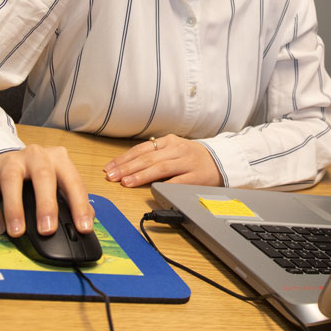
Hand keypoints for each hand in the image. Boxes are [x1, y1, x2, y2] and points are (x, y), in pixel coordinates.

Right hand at [0, 143, 93, 237]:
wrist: (7, 158)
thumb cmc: (38, 175)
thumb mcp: (59, 181)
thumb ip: (72, 200)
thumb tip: (87, 223)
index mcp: (59, 159)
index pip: (73, 181)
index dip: (80, 205)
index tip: (83, 228)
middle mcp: (37, 156)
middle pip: (43, 176)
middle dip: (46, 205)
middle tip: (47, 230)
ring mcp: (12, 161)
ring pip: (12, 181)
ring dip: (14, 209)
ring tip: (17, 232)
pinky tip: (0, 228)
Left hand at [103, 134, 221, 187]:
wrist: (221, 161)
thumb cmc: (192, 157)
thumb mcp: (173, 149)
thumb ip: (154, 155)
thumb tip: (127, 165)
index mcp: (169, 141)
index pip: (141, 149)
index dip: (124, 158)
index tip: (109, 167)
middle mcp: (177, 149)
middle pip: (148, 158)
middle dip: (127, 167)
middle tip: (111, 176)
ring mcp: (187, 162)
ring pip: (160, 168)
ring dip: (141, 175)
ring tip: (126, 182)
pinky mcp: (196, 176)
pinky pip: (177, 181)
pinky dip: (164, 184)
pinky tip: (152, 189)